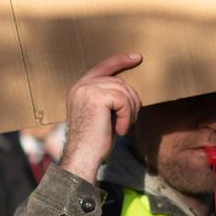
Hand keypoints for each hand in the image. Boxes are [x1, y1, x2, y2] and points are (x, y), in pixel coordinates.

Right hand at [56, 53, 142, 180]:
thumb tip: (129, 89)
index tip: (136, 57)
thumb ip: (109, 98)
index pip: (102, 67)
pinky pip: (123, 101)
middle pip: (118, 81)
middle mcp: (80, 86)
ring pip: (123, 91)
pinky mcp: (95, 97)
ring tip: (123, 127)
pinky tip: (120, 130)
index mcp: (79, 89)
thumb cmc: (94, 143)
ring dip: (130, 111)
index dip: (120, 61)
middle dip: (130, 100)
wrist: (83, 157)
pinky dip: (127, 117)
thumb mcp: (101, 115)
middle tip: (129, 121)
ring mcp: (86, 90)